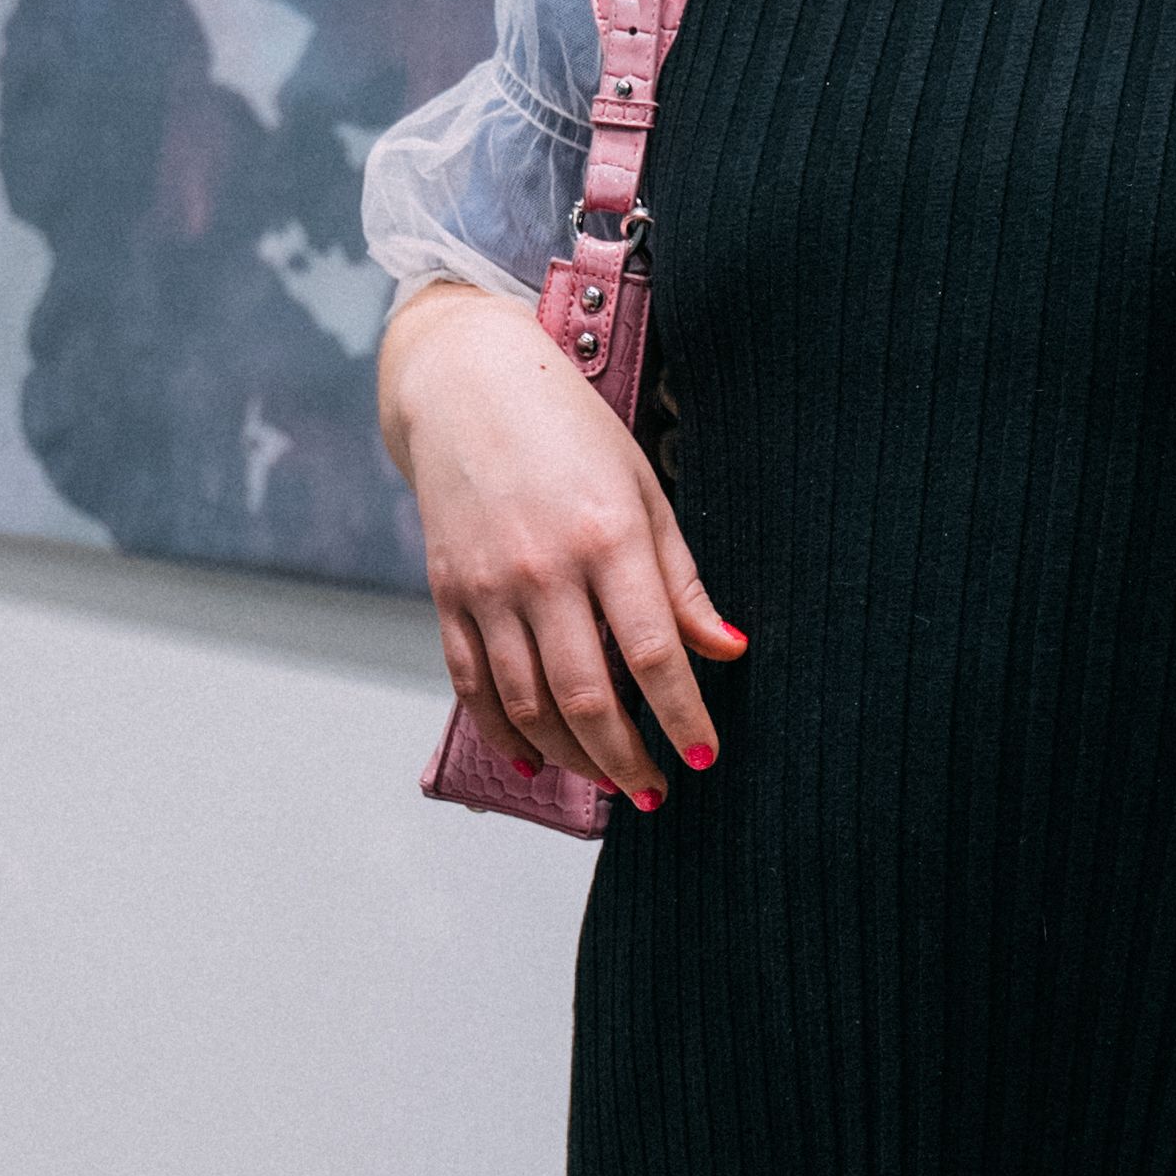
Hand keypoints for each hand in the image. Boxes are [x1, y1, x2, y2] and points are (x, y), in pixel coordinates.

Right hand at [380, 274, 743, 802]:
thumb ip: (681, 579)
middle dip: (625, 758)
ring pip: (528, 704)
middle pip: (587, 695)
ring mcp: (488, 586)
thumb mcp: (643, 491)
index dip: (681, 715)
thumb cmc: (571, 433)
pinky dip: (503, 732)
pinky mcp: (447, 594)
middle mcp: (544, 569)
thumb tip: (728, 650)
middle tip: (654, 791)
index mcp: (606, 537)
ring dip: (571, 757)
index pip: (653, 653)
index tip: (702, 757)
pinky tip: (536, 759)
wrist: (465, 384)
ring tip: (607, 780)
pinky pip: (472, 685)